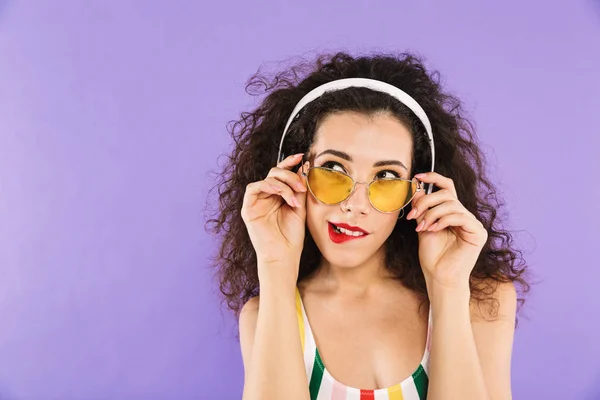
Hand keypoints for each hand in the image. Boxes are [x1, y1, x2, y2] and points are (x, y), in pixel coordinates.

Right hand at [241, 153, 307, 275]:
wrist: (284, 255)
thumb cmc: (292, 235)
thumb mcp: (300, 207)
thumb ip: (300, 188)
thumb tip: (303, 167)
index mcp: (278, 195)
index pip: (282, 174)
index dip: (290, 162)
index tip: (302, 157)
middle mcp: (266, 196)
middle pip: (275, 173)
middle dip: (290, 176)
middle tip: (302, 186)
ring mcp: (256, 202)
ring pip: (267, 179)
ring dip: (283, 184)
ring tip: (294, 198)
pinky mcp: (248, 208)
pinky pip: (253, 188)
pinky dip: (268, 186)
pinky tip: (280, 193)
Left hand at [406, 172, 487, 289]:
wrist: (439, 276)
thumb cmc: (432, 255)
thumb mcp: (423, 225)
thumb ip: (422, 208)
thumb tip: (418, 188)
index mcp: (452, 212)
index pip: (447, 187)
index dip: (434, 178)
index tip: (417, 177)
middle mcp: (464, 215)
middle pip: (446, 194)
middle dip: (426, 201)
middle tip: (413, 215)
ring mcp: (472, 223)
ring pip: (451, 204)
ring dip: (431, 213)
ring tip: (421, 226)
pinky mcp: (477, 233)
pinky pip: (459, 216)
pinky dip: (443, 220)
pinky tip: (433, 229)